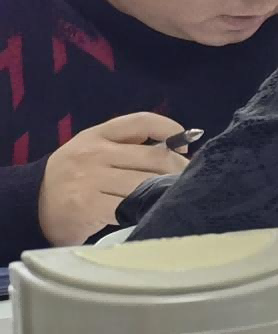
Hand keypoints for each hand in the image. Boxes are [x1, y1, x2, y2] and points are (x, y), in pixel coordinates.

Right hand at [36, 112, 190, 247]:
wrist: (33, 206)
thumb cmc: (75, 179)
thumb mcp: (93, 152)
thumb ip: (126, 147)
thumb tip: (176, 150)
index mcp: (96, 135)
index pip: (140, 121)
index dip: (169, 129)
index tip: (186, 143)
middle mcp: (93, 153)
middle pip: (153, 157)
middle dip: (178, 169)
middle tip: (188, 180)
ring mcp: (89, 179)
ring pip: (146, 183)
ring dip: (166, 191)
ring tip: (174, 196)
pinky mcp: (88, 205)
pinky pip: (130, 206)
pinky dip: (146, 210)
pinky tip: (150, 212)